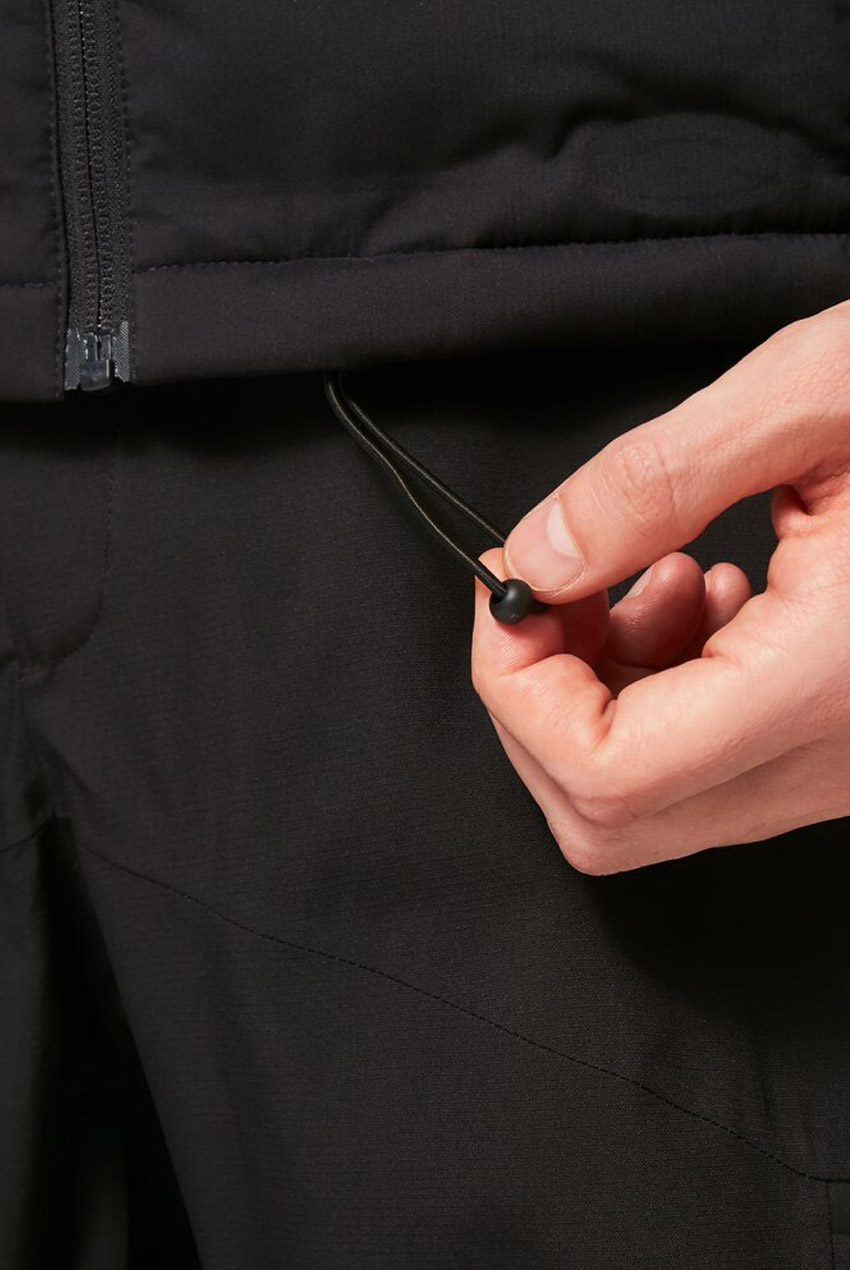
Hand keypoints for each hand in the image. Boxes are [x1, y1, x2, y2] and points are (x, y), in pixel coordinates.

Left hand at [471, 301, 849, 873]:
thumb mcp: (817, 393)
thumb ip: (656, 481)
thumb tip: (538, 560)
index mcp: (828, 681)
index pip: (603, 775)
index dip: (515, 690)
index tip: (512, 590)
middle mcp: (836, 758)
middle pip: (604, 814)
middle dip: (542, 698)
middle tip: (557, 585)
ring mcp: (841, 769)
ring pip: (647, 801)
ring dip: (600, 691)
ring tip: (655, 574)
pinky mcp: (840, 749)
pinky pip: (704, 769)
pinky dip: (661, 690)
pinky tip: (706, 593)